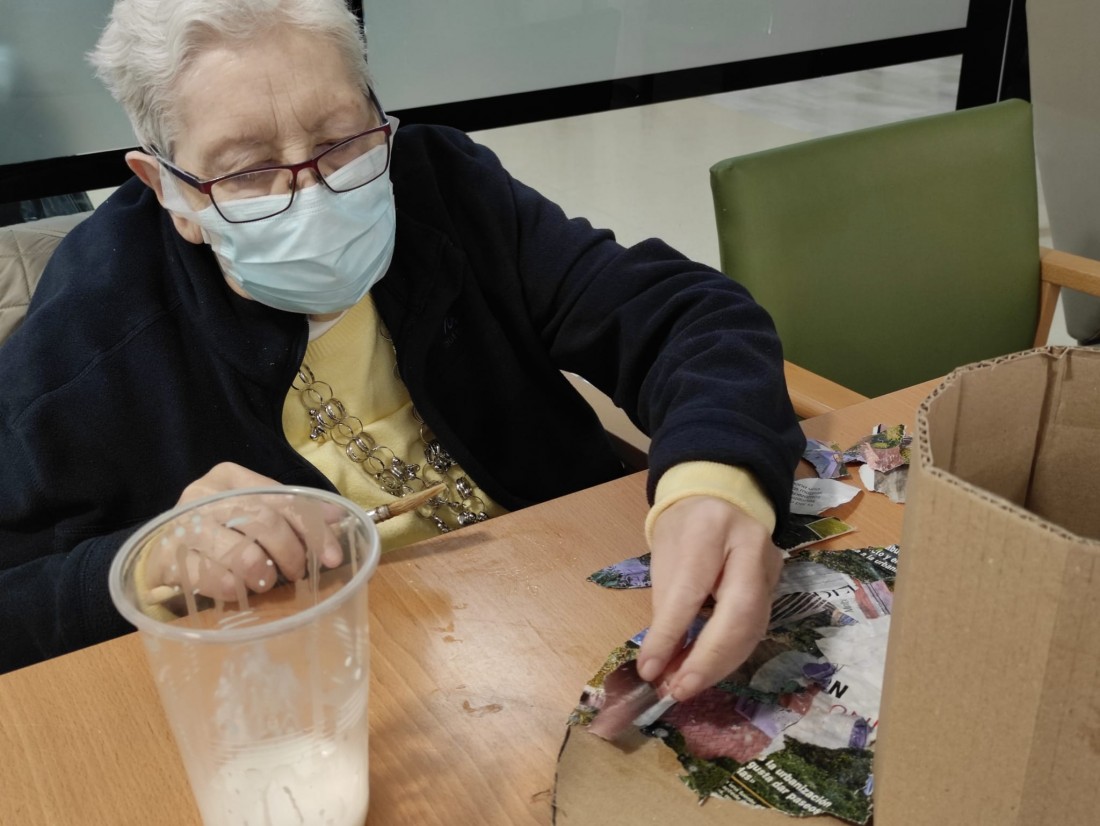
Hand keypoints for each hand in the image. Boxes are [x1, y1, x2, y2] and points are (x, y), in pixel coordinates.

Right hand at [144, 462, 343, 601]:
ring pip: (238, 551)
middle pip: (263, 521)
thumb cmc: (220, 529)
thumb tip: (339, 517)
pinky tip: (238, 590)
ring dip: (262, 571)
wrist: (164, 549)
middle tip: (297, 572)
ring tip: (267, 581)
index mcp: (229, 478)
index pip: (284, 499)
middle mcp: (203, 495)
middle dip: (291, 552)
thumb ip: (294, 513)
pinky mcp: (166, 558)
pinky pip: (207, 576)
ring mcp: (182, 526)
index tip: (334, 558)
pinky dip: (229, 585)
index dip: (315, 529)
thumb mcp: (257, 512)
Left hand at [636, 496, 782, 701]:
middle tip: (679, 690)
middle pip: (739, 613)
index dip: (671, 634)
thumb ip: (666, 606)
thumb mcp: (664, 555)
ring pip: (753, 627)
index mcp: (712, 528)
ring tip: (686, 686)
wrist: (721, 496)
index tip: (650, 669)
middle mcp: (751, 545)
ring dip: (719, 665)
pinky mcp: (778, 584)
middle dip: (708, 660)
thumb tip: (661, 664)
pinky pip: (756, 627)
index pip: (692, 588)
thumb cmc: (684, 526)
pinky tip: (706, 670)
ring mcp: (771, 565)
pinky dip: (730, 654)